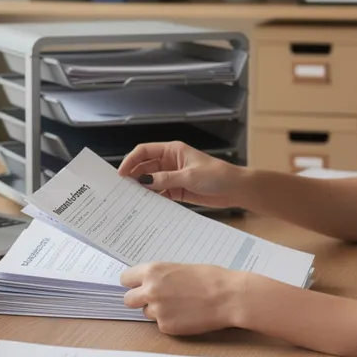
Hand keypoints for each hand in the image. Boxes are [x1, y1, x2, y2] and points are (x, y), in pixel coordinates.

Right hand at [117, 141, 245, 208]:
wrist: (235, 189)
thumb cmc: (217, 175)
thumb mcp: (189, 176)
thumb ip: (165, 179)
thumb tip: (143, 181)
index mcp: (172, 150)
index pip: (144, 151)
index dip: (131, 160)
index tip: (122, 173)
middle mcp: (170, 162)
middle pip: (145, 166)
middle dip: (134, 176)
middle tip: (123, 189)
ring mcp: (173, 176)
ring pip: (151, 181)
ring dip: (143, 189)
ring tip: (132, 199)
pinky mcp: (178, 190)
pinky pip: (160, 193)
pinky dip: (153, 198)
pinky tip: (147, 205)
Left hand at [120, 262, 248, 335]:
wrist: (229, 297)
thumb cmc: (211, 278)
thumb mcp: (180, 268)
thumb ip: (160, 277)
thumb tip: (149, 283)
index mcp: (152, 272)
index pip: (126, 279)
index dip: (134, 283)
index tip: (139, 286)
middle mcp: (150, 291)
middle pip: (128, 300)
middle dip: (139, 300)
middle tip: (154, 299)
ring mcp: (157, 310)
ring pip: (146, 313)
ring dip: (157, 311)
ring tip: (180, 306)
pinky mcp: (166, 327)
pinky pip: (161, 325)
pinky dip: (171, 322)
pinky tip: (187, 315)